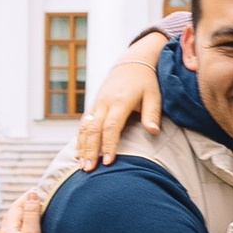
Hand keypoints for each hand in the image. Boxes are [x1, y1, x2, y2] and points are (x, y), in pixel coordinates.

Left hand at [0, 187, 46, 232]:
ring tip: (32, 217)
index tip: (38, 190)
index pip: (17, 207)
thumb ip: (31, 213)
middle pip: (13, 218)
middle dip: (24, 207)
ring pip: (12, 231)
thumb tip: (31, 194)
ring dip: (21, 222)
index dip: (27, 197)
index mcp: (7, 231)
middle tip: (36, 200)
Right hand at [71, 30, 168, 168]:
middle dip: (90, 150)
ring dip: (82, 146)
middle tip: (88, 169)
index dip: (108, 144)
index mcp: (120, 101)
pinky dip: (79, 139)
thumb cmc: (146, 82)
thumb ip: (152, 114)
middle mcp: (104, 102)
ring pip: (84, 127)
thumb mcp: (154, 95)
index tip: (108, 162)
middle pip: (93, 129)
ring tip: (81, 165)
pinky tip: (78, 153)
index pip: (111, 126)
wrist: (132, 63)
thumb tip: (153, 132)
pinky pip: (83, 123)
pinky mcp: (93, 105)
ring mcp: (97, 103)